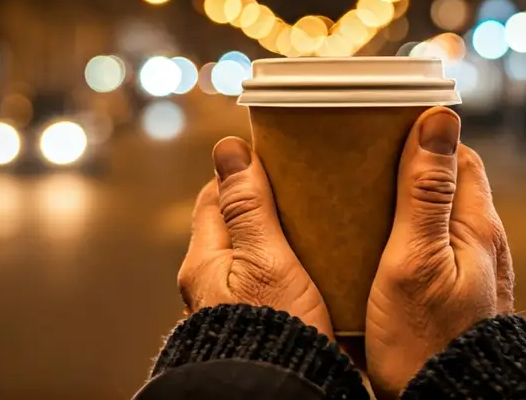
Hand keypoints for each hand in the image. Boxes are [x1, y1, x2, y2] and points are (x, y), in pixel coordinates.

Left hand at [177, 137, 333, 336]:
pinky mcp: (259, 327)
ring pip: (255, 258)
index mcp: (205, 262)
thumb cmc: (272, 333)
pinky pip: (272, 287)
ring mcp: (235, 308)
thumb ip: (248, 206)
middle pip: (236, 227)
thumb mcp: (266, 259)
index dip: (243, 172)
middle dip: (266, 206)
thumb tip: (228, 150)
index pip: (215, 196)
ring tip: (318, 228)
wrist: (280, 395)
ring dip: (282, 241)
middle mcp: (212, 285)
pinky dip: (292, 271)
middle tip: (303, 190)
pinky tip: (320, 271)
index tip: (272, 157)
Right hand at [365, 108, 514, 398]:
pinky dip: (400, 242)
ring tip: (356, 206)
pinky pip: (427, 253)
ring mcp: (470, 274)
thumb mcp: (414, 259)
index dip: (422, 136)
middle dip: (406, 169)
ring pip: (434, 221)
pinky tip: (370, 254)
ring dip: (401, 208)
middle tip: (359, 163)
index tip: (381, 126)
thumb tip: (439, 119)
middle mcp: (481, 245)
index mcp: (476, 226)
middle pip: (445, 186)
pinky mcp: (453, 300)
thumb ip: (425, 191)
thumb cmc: (428, 341)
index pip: (457, 155)